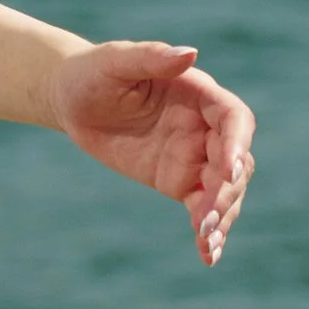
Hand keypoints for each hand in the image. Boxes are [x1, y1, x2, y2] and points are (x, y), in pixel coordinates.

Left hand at [47, 40, 254, 267]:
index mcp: (199, 94)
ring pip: (225, 190)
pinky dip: (209, 231)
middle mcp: (205, 126)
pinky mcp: (178, 181)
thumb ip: (150, 58)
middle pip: (235, 162)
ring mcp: (195, 156)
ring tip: (206, 241)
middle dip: (227, 191)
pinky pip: (202, 208)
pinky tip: (208, 255)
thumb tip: (189, 53)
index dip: (236, 143)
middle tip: (205, 218)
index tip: (227, 169)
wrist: (71, 100)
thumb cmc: (92, 72)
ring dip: (223, 216)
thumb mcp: (114, 62)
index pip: (233, 118)